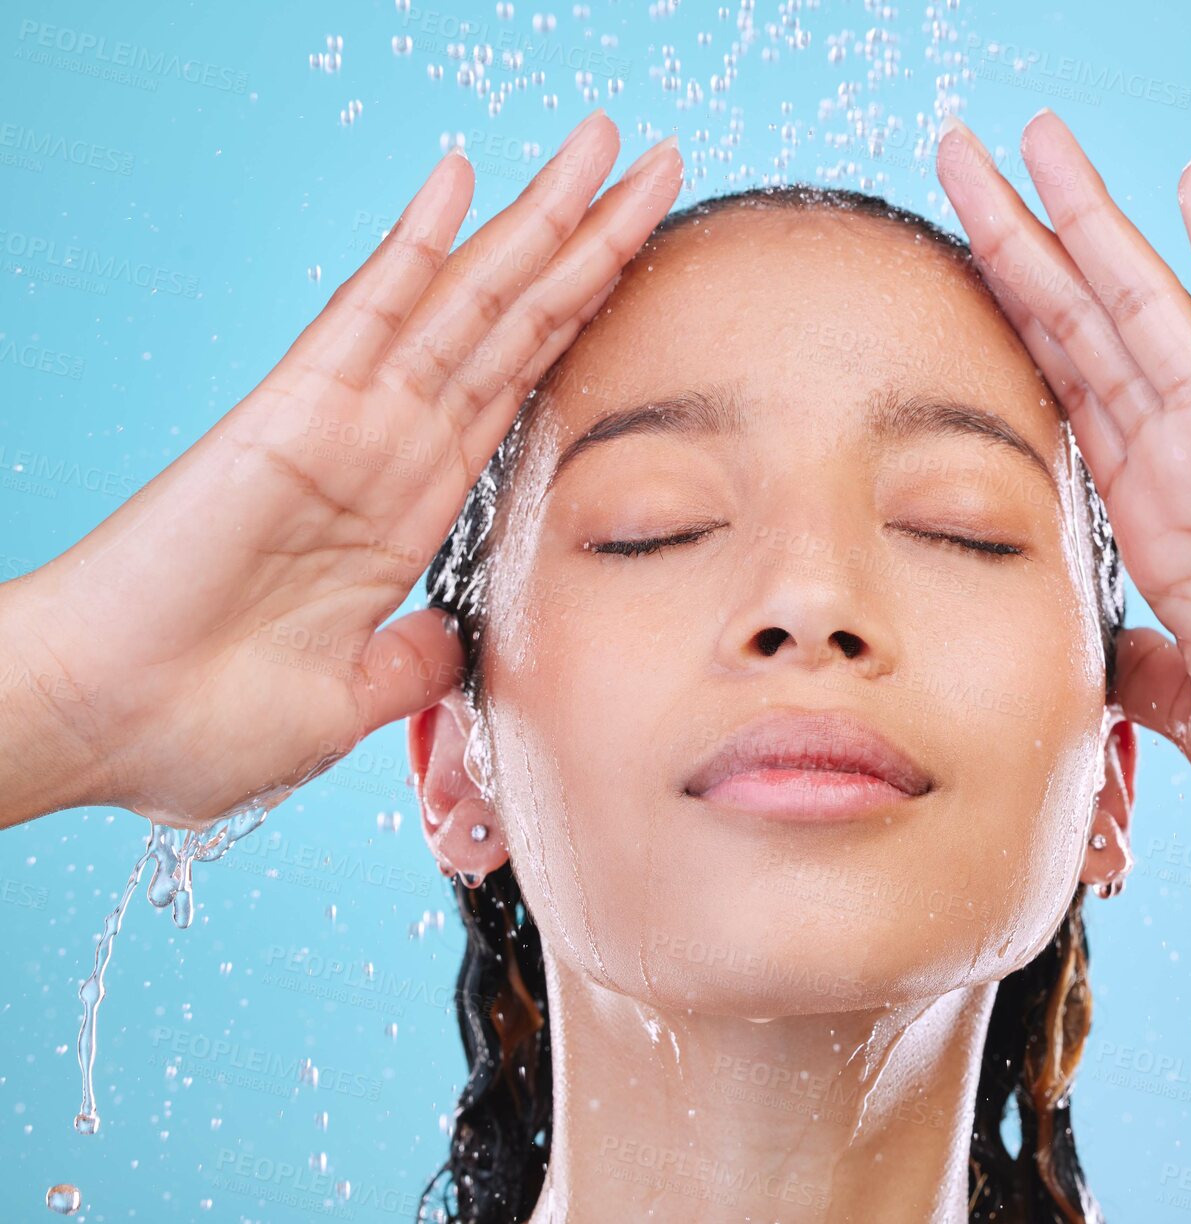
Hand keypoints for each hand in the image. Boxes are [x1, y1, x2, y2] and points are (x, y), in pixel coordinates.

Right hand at [0, 111, 682, 831]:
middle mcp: (392, 449)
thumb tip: (457, 643)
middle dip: (590, 242)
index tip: (648, 257)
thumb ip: (410, 662)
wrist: (97, 730)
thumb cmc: (197, 721)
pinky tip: (461, 179)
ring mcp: (347, 423)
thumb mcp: (346, 702)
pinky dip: (414, 248)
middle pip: (514, 323)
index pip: (523, 387)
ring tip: (601, 143)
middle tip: (659, 161)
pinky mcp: (292, 417)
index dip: (589, 318)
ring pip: (465, 302)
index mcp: (414, 509)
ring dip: (537, 223)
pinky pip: (365, 316)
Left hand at [935, 110, 1190, 857]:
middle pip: (1077, 325)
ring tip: (1034, 138)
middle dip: (1014, 239)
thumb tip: (1084, 656)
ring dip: (1088, 220)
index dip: (997, 323)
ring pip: (1144, 305)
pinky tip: (1190, 182)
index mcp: (1149, 522)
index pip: (1054, 394)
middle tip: (956, 153)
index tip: (941, 258)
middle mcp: (1186, 464)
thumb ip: (1135, 666)